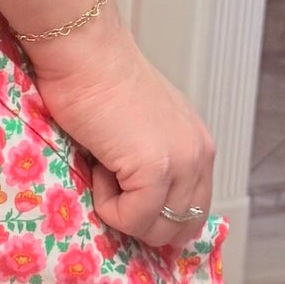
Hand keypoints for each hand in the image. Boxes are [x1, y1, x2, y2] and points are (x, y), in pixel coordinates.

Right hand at [31, 18, 215, 252]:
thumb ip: (154, 160)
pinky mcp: (155, 170)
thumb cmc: (98, 81)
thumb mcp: (142, 127)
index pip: (194, 210)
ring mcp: (181, 163)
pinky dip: (107, 205)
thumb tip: (140, 206)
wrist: (85, 54)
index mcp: (199, 145)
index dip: (160, 220)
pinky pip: (131, 218)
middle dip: (141, 221)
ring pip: (157, 229)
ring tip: (103, 169)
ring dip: (123, 211)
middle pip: (181, 227)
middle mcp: (200, 155)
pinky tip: (97, 167)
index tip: (128, 206)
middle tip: (111, 186)